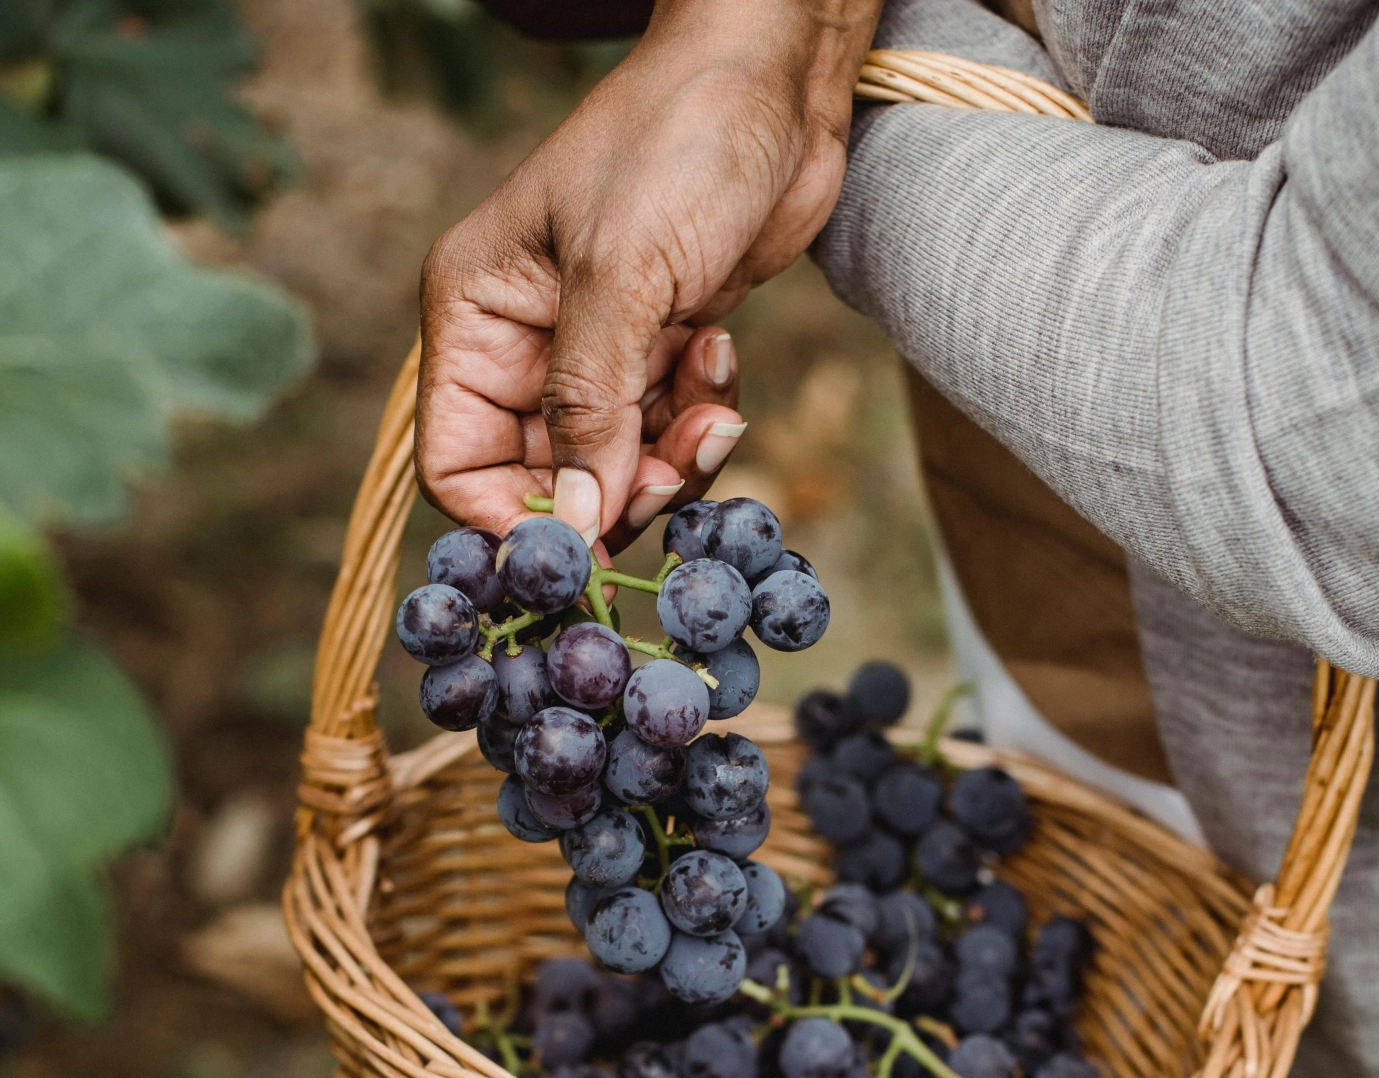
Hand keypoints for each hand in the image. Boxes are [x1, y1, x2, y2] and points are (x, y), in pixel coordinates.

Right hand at [417, 0, 881, 543]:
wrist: (773, 80)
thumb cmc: (678, 144)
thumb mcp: (622, 276)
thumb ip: (590, 408)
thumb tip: (571, 527)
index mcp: (477, 313)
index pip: (457, 461)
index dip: (513, 519)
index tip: (586, 549)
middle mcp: (527, 342)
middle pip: (548, 478)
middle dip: (616, 488)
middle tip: (677, 468)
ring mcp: (598, 348)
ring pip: (619, 464)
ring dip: (674, 453)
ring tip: (714, 397)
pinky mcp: (661, 348)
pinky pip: (671, 429)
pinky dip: (703, 415)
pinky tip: (721, 350)